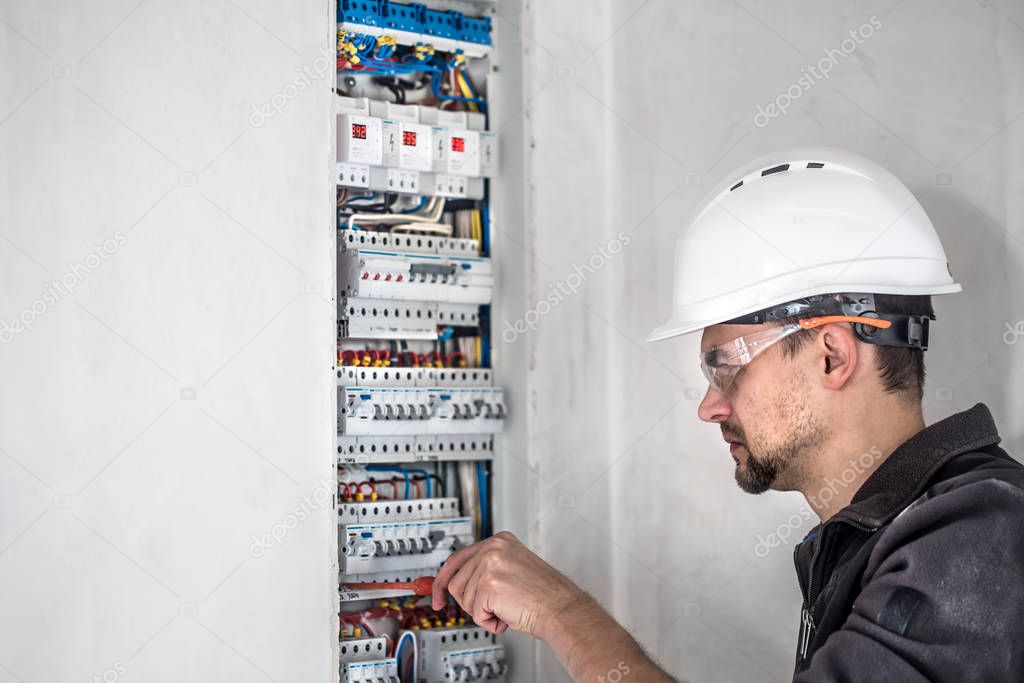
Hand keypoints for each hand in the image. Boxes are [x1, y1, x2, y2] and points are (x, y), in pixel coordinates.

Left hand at [431, 531, 586, 640]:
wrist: (562, 609)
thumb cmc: (544, 596)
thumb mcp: (512, 569)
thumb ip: (486, 569)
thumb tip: (458, 583)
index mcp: (499, 541)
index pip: (457, 558)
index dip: (443, 581)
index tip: (438, 595)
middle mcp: (493, 547)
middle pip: (456, 581)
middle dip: (469, 602)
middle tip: (491, 609)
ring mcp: (489, 564)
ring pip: (464, 599)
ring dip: (484, 612)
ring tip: (508, 607)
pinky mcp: (488, 584)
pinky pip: (475, 612)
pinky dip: (490, 621)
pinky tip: (508, 614)